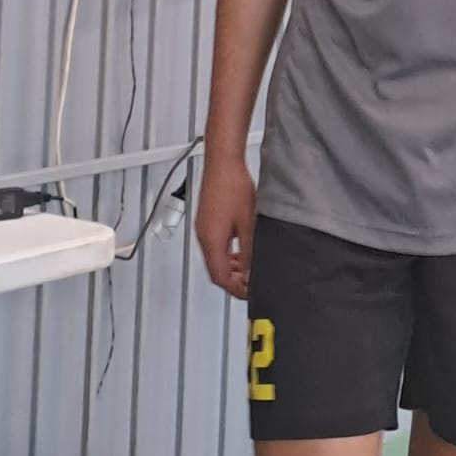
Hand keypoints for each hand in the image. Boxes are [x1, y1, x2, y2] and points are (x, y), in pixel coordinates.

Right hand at [195, 157, 255, 298]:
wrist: (223, 162)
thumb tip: (251, 271)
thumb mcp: (249, 224)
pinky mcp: (207, 219)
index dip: (236, 289)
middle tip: (251, 283)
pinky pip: (215, 245)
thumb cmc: (233, 186)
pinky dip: (228, 253)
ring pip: (215, 258)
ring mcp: (203, 228)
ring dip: (232, 267)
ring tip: (248, 268)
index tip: (250, 293)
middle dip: (234, 280)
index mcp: (211, 241)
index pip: (220, 278)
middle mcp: (203, 236)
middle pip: (216, 270)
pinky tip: (241, 249)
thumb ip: (250, 252)